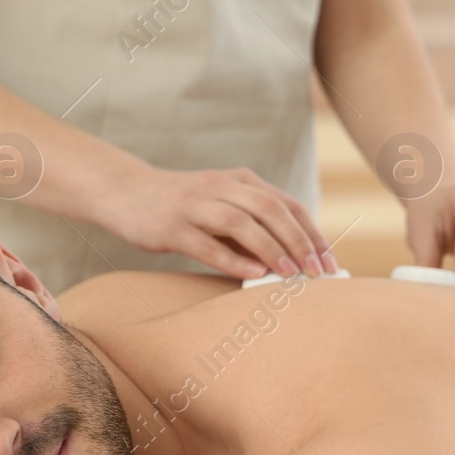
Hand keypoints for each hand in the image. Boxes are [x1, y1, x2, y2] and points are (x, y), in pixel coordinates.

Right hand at [95, 166, 335, 280]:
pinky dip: (233, 259)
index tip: (329, 262)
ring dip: (271, 248)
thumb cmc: (180, 206)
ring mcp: (195, 206)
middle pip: (271, 210)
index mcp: (239, 181)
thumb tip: (291, 259)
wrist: (125, 192)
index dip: (311, 232)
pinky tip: (253, 274)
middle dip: (299, 241)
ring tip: (291, 274)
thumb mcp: (220, 204)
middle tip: (318, 272)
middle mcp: (220, 188)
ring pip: (242, 223)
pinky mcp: (172, 227)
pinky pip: (207, 244)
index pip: (286, 204)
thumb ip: (251, 223)